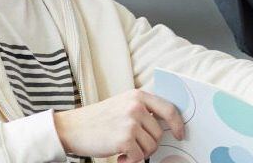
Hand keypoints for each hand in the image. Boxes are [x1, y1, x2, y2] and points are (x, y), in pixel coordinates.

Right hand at [53, 90, 185, 162]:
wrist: (72, 128)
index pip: (169, 109)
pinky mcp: (124, 138)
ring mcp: (131, 122)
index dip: (178, 124)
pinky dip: (130, 161)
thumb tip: (167, 124)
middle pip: (159, 133)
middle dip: (149, 145)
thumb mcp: (122, 104)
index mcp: (138, 96)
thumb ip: (143, 109)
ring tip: (124, 149)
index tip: (179, 134)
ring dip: (139, 153)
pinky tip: (119, 156)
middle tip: (133, 146)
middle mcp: (136, 106)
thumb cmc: (98, 119)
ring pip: (151, 147)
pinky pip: (139, 157)